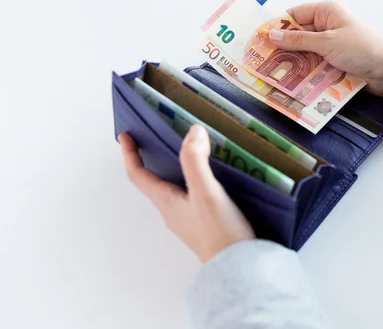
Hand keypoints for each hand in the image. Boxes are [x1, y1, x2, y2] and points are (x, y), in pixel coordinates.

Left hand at [119, 125, 254, 262]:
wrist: (239, 267)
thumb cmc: (219, 232)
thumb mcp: (206, 191)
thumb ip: (196, 161)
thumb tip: (193, 132)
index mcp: (166, 202)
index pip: (138, 175)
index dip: (130, 154)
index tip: (126, 135)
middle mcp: (172, 211)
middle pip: (154, 182)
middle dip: (152, 159)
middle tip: (158, 139)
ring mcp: (188, 220)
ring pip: (174, 189)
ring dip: (175, 170)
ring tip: (188, 152)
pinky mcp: (204, 225)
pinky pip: (192, 197)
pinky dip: (194, 181)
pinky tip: (212, 178)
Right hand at [268, 1, 382, 95]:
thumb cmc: (362, 48)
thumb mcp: (327, 42)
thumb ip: (298, 40)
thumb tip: (272, 35)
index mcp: (326, 12)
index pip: (294, 15)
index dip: (277, 26)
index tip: (259, 38)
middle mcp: (327, 26)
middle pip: (297, 36)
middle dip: (282, 48)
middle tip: (262, 60)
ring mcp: (330, 46)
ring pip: (304, 53)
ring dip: (293, 63)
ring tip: (272, 73)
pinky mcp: (334, 62)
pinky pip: (314, 65)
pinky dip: (304, 72)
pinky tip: (291, 81)